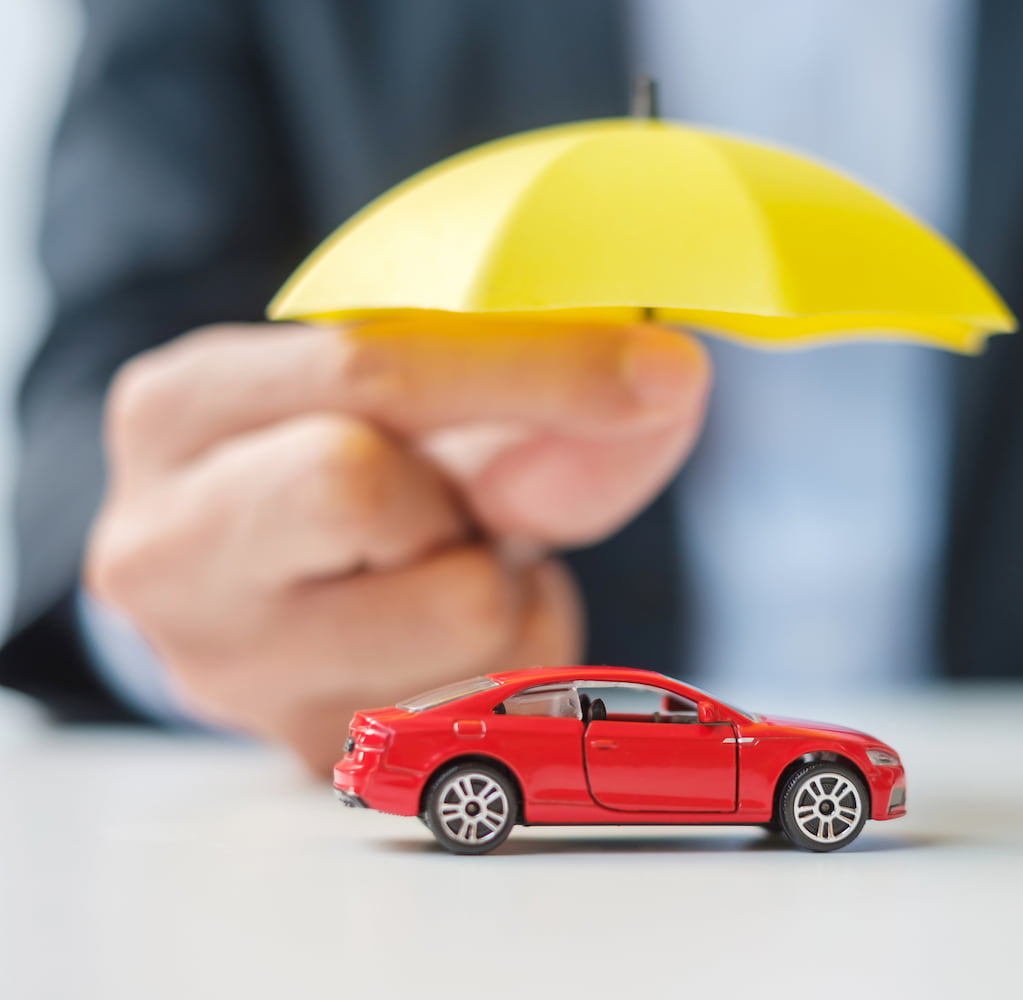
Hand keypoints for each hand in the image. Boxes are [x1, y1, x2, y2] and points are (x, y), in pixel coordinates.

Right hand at [85, 321, 709, 771]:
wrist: (264, 593)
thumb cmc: (344, 463)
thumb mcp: (415, 406)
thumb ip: (534, 394)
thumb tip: (665, 388)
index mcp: (180, 413)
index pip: (364, 369)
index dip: (531, 363)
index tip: (661, 370)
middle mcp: (172, 549)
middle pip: (360, 488)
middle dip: (461, 484)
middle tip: (468, 501)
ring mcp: (231, 673)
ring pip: (462, 610)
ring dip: (508, 579)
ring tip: (449, 564)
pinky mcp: (316, 756)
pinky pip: (497, 692)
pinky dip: (520, 648)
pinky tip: (458, 634)